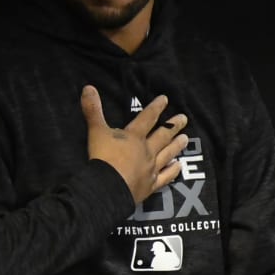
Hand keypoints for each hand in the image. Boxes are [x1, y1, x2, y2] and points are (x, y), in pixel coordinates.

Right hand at [80, 85, 188, 203]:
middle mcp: (146, 150)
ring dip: (176, 146)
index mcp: (134, 136)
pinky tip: (179, 166)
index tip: (166, 99)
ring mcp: (151, 168)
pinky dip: (173, 171)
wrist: (109, 187)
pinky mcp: (151, 184)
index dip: (156, 108)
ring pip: (167, 154)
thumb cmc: (103, 158)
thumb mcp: (96, 131)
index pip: (147, 118)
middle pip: (162, 136)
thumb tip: (88, 87)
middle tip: (184, 118)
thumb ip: (93, 110)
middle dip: (172, 126)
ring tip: (186, 139)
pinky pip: (165, 177)